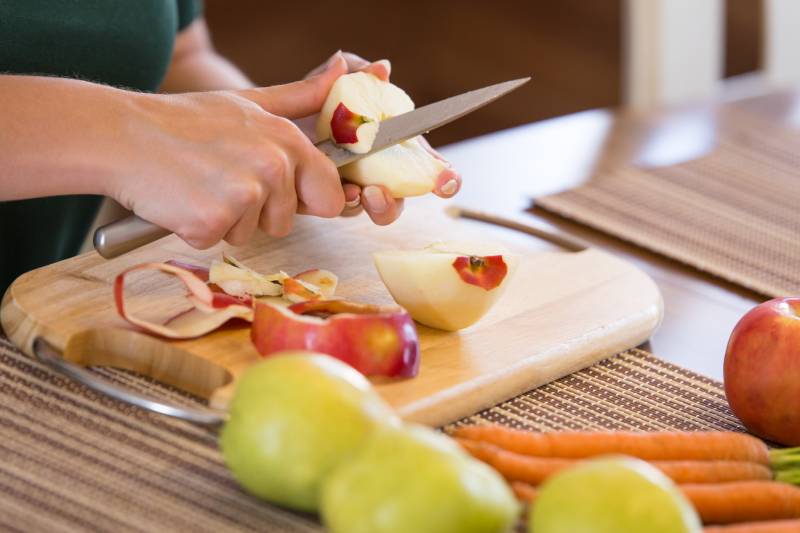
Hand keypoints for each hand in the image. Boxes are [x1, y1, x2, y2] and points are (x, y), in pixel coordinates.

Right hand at [111, 55, 349, 248]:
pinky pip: (216, 241)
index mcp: (287, 141)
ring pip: (250, 234)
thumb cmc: (185, 121)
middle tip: (223, 181)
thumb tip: (345, 70)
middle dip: (259, 214)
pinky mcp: (213, 221)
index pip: (330, 197)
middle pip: (286, 222)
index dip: (306, 202)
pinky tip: (182, 199)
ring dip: (226, 220)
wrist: (122, 136)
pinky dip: (197, 229)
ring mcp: (243, 195)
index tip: (277, 192)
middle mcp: (272, 167)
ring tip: (200, 186)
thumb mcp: (248, 102)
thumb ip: (301, 97)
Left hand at [303, 51, 461, 225]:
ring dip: (375, 205)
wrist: (272, 120)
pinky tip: (342, 190)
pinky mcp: (327, 199)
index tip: (448, 182)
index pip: (425, 165)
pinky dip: (345, 201)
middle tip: (380, 192)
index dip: (444, 177)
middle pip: (399, 198)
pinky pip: (343, 208)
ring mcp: (352, 188)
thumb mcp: (333, 81)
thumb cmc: (310, 99)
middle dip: (396, 203)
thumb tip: (382, 69)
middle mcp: (376, 171)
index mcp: (391, 144)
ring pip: (374, 209)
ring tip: (362, 193)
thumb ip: (358, 73)